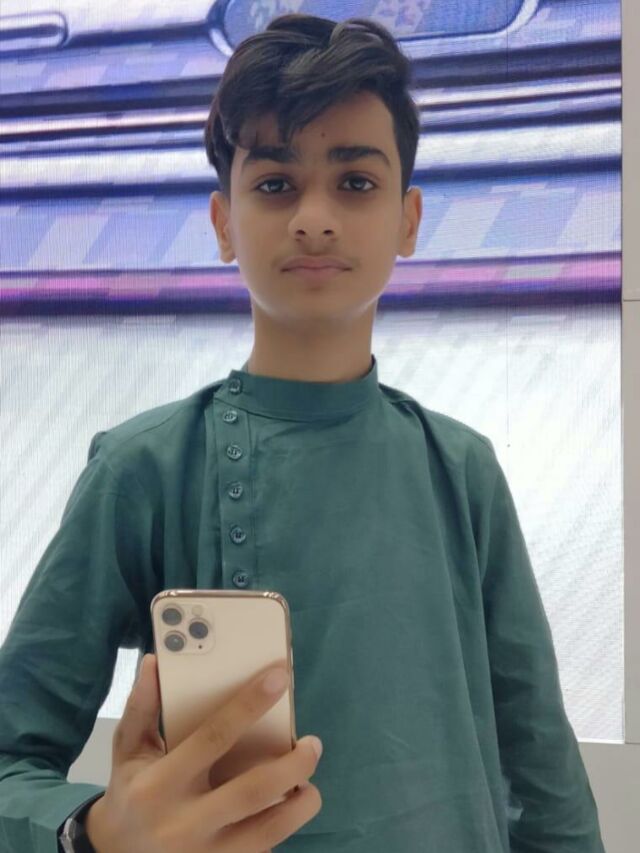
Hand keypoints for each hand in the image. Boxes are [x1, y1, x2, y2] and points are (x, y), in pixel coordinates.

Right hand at [84, 653, 322, 851]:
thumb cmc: (129, 793)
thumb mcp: (127, 751)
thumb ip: (141, 707)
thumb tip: (154, 662)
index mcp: (160, 784)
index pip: (214, 737)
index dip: (250, 704)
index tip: (280, 677)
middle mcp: (183, 823)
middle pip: (253, 791)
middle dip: (293, 765)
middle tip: (313, 743)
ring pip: (268, 831)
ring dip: (300, 805)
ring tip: (310, 785)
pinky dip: (281, 831)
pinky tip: (288, 811)